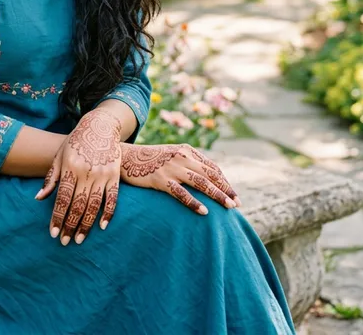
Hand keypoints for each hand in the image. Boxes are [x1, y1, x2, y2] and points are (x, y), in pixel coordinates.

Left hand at [34, 108, 122, 245]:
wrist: (100, 126)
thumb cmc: (75, 142)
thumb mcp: (60, 156)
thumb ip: (51, 178)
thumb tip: (38, 198)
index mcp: (70, 167)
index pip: (62, 198)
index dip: (57, 217)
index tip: (53, 233)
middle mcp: (86, 172)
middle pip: (77, 205)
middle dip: (70, 225)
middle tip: (64, 242)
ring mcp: (102, 174)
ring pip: (93, 205)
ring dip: (86, 225)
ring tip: (79, 239)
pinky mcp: (114, 175)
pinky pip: (112, 198)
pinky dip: (108, 214)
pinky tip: (102, 227)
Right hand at [119, 143, 241, 215]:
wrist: (126, 157)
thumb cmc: (151, 159)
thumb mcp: (172, 155)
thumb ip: (189, 162)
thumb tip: (208, 179)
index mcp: (187, 151)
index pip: (212, 168)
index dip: (225, 182)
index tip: (234, 196)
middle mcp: (182, 157)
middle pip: (210, 175)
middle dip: (226, 190)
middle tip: (237, 205)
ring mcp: (171, 167)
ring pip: (200, 182)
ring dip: (217, 195)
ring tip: (229, 207)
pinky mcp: (160, 179)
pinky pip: (181, 192)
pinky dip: (194, 202)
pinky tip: (204, 212)